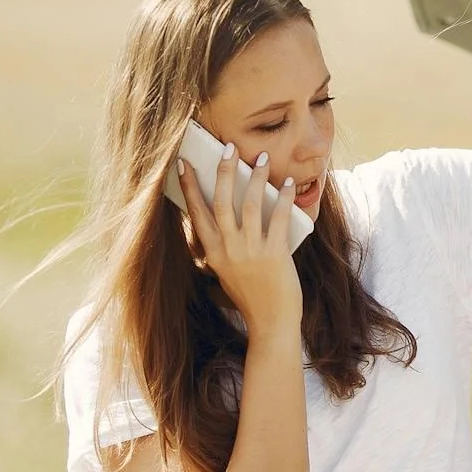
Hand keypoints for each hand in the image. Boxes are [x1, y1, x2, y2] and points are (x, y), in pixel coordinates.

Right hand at [176, 144, 302, 336]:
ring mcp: (250, 251)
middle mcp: (228, 249)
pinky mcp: (273, 253)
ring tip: (260, 158)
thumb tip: (227, 219)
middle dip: (224, 171)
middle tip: (229, 147)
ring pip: (249, 204)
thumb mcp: (227, 273)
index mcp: (213, 253)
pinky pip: (277, 217)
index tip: (183, 163)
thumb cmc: (251, 297)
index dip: (189, 187)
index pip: (196, 213)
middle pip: (221, 201)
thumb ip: (224, 249)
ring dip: (255, 177)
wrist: (271, 323)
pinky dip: (283, 198)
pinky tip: (287, 183)